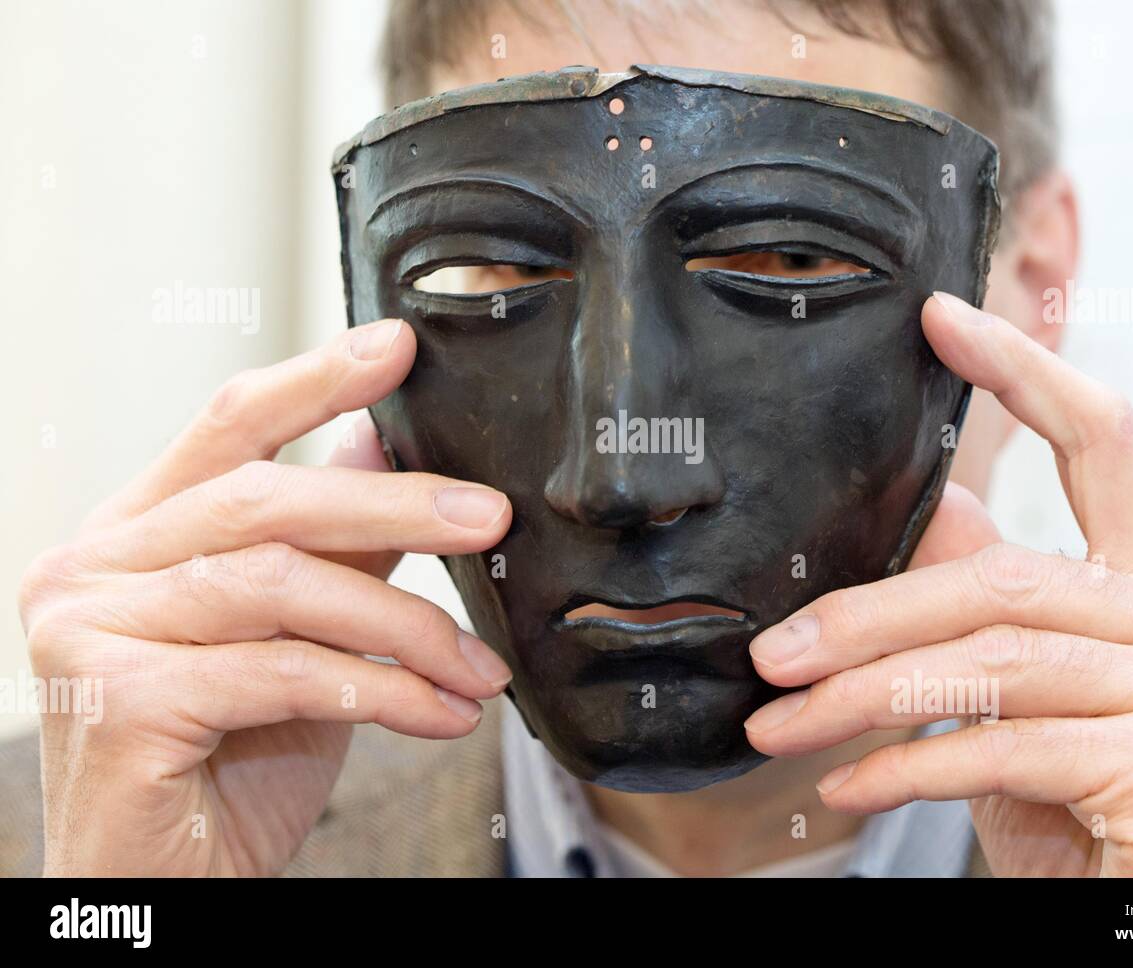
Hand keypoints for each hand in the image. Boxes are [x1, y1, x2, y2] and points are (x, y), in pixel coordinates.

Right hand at [18, 319, 513, 875]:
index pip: (227, 426)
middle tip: (490, 517)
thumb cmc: (226, 762)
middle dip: (395, 506)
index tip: (399, 347)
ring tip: (478, 665)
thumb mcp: (299, 640)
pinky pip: (278, 670)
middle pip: (265, 499)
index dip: (316, 379)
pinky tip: (439, 713)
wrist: (167, 884)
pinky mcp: (118, 700)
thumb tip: (383, 445)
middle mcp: (96, 565)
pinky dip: (378, 690)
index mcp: (136, 534)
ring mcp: (93, 629)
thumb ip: (334, 549)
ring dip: (403, 624)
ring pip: (279, 584)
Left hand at [744, 292, 1132, 876]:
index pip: (1103, 444)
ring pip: (988, 659)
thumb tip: (926, 514)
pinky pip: (999, 742)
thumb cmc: (1103, 820)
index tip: (938, 321)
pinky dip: (906, 765)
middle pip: (1002, 576)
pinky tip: (849, 786)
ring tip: (781, 726)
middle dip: (866, 616)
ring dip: (861, 696)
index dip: (1023, 372)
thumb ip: (992, 612)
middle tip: (771, 655)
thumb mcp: (1036, 707)